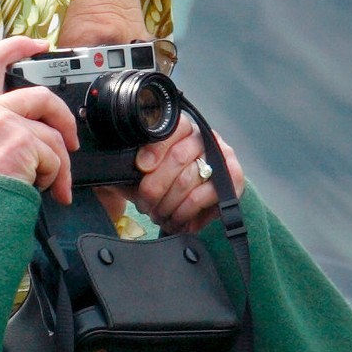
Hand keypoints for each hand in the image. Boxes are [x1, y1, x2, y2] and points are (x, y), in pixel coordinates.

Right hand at [0, 36, 79, 204]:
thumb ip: (2, 128)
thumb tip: (43, 129)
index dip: (17, 45)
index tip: (39, 43)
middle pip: (42, 95)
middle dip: (65, 119)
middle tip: (72, 142)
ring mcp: (1, 123)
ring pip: (52, 133)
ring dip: (59, 163)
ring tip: (52, 184)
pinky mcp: (19, 140)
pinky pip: (55, 155)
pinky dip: (55, 177)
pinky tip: (40, 189)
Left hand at [122, 114, 244, 233]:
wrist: (193, 200)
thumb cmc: (161, 181)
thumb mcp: (142, 170)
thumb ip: (131, 164)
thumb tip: (117, 168)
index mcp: (179, 128)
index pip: (171, 129)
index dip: (155, 149)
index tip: (141, 167)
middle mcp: (203, 137)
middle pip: (178, 157)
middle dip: (156, 188)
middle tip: (146, 206)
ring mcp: (221, 155)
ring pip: (189, 180)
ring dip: (169, 205)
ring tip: (160, 216)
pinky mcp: (233, 178)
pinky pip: (205, 196)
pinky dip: (187, 213)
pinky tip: (179, 222)